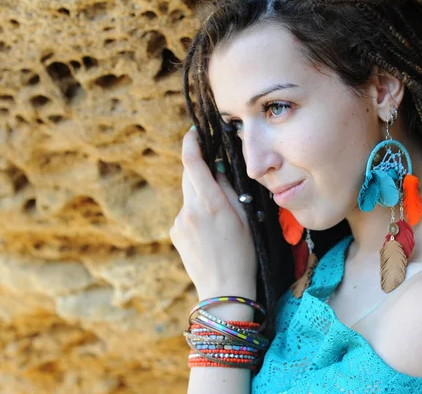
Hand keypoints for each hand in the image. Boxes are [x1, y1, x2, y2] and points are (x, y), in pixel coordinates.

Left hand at [169, 128, 256, 300]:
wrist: (224, 290)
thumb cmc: (244, 254)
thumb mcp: (246, 218)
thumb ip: (228, 189)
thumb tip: (216, 168)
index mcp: (211, 203)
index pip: (193, 162)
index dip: (191, 142)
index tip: (194, 132)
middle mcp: (190, 209)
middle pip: (189, 176)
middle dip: (200, 170)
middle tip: (216, 174)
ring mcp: (180, 222)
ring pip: (188, 195)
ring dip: (200, 195)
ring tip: (219, 218)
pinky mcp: (175, 233)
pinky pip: (186, 213)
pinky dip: (196, 213)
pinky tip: (210, 233)